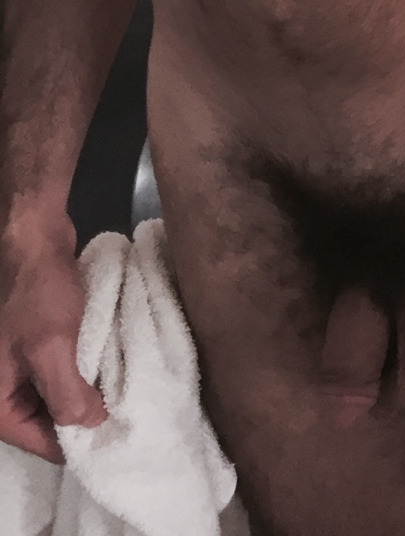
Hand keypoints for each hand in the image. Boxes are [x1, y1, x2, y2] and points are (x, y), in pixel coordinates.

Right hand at [0, 215, 106, 461]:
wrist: (33, 234)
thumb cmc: (36, 293)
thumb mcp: (51, 349)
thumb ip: (68, 396)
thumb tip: (92, 424)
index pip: (38, 441)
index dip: (75, 440)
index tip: (113, 433)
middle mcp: (2, 387)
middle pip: (46, 420)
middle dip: (80, 413)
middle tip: (121, 410)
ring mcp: (17, 363)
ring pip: (56, 393)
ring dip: (84, 389)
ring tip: (119, 389)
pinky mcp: (34, 342)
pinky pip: (59, 368)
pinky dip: (81, 367)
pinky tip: (107, 364)